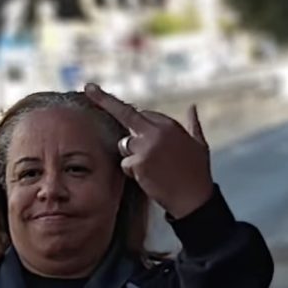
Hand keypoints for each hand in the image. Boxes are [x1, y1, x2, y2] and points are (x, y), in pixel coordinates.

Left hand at [84, 83, 212, 218]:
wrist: (194, 199)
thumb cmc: (197, 173)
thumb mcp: (199, 145)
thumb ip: (193, 124)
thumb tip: (192, 107)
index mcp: (170, 125)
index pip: (143, 114)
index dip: (136, 123)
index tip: (119, 110)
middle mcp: (156, 131)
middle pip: (125, 114)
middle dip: (105, 100)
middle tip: (89, 88)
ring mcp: (146, 147)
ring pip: (124, 144)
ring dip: (131, 155)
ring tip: (153, 169)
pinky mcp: (138, 163)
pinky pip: (125, 164)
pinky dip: (132, 172)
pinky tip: (149, 179)